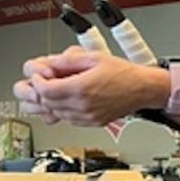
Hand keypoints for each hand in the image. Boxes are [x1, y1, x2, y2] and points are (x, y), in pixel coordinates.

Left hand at [14, 48, 161, 126]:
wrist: (142, 89)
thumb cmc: (123, 73)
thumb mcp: (93, 57)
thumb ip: (67, 60)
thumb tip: (48, 63)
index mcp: (82, 88)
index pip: (45, 91)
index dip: (37, 82)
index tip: (39, 75)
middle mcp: (83, 106)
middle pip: (47, 104)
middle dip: (41, 92)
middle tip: (44, 82)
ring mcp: (87, 117)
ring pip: (55, 114)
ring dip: (51, 102)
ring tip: (57, 90)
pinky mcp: (92, 123)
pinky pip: (68, 120)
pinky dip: (63, 110)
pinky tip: (69, 99)